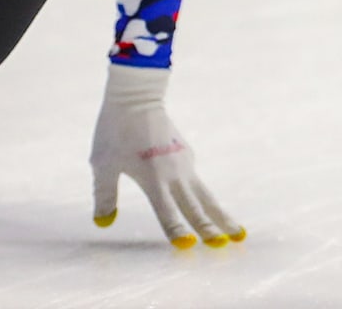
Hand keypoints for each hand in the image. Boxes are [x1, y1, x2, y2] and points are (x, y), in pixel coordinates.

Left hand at [89, 64, 243, 248]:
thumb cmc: (115, 130)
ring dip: (222, 216)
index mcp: (153, 179)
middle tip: (225, 246)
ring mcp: (184, 163)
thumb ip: (104, 195)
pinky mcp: (186, 154)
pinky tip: (204, 206)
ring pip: (206, 197)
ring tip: (238, 234)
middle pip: (196, 207)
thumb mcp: (103, 164)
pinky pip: (197, 182)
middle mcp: (174, 174)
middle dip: (211, 229)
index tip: (189, 245)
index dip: (177, 231)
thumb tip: (103, 223)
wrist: (137, 95)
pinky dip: (205, 199)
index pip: (167, 212)